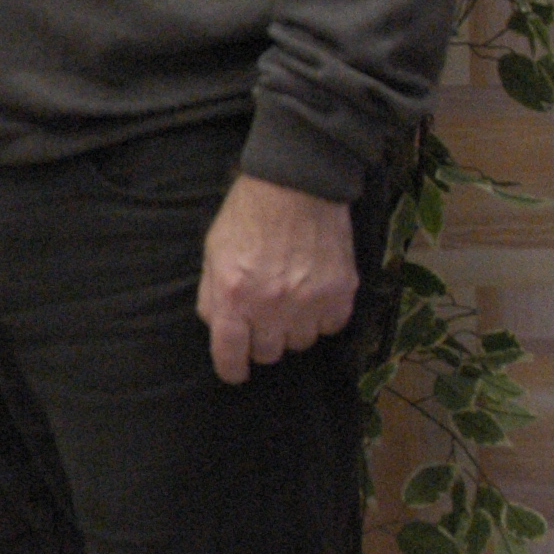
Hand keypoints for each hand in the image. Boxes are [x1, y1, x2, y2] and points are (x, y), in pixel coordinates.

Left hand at [197, 173, 357, 385]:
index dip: (231, 368)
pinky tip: (314, 292)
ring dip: (293, 328)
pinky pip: (331, 327)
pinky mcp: (341, 292)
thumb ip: (212, 295)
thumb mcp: (213, 251)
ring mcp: (309, 301)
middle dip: (262, 339)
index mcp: (234, 295)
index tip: (236, 370)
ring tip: (291, 297)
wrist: (298, 183)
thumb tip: (219, 329)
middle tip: (264, 314)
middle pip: (268, 354)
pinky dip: (323, 316)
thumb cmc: (250, 214)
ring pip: (301, 343)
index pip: (230, 355)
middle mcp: (271, 305)